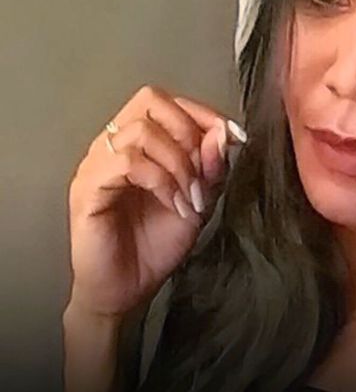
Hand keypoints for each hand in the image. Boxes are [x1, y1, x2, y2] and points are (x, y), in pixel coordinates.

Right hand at [67, 84, 244, 318]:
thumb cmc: (154, 248)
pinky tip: (172, 204)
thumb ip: (211, 169)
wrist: (127, 291)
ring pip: (142, 132)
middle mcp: (114, 146)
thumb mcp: (199, 203)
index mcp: (138, 144)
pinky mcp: (88, 187)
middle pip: (151, 100)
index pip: (166, 102)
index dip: (202, 112)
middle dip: (189, 132)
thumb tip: (223, 132)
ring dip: (179, 164)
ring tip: (189, 199)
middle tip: (202, 173)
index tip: (230, 137)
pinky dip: (160, 180)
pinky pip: (126, 162)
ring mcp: (97, 164)